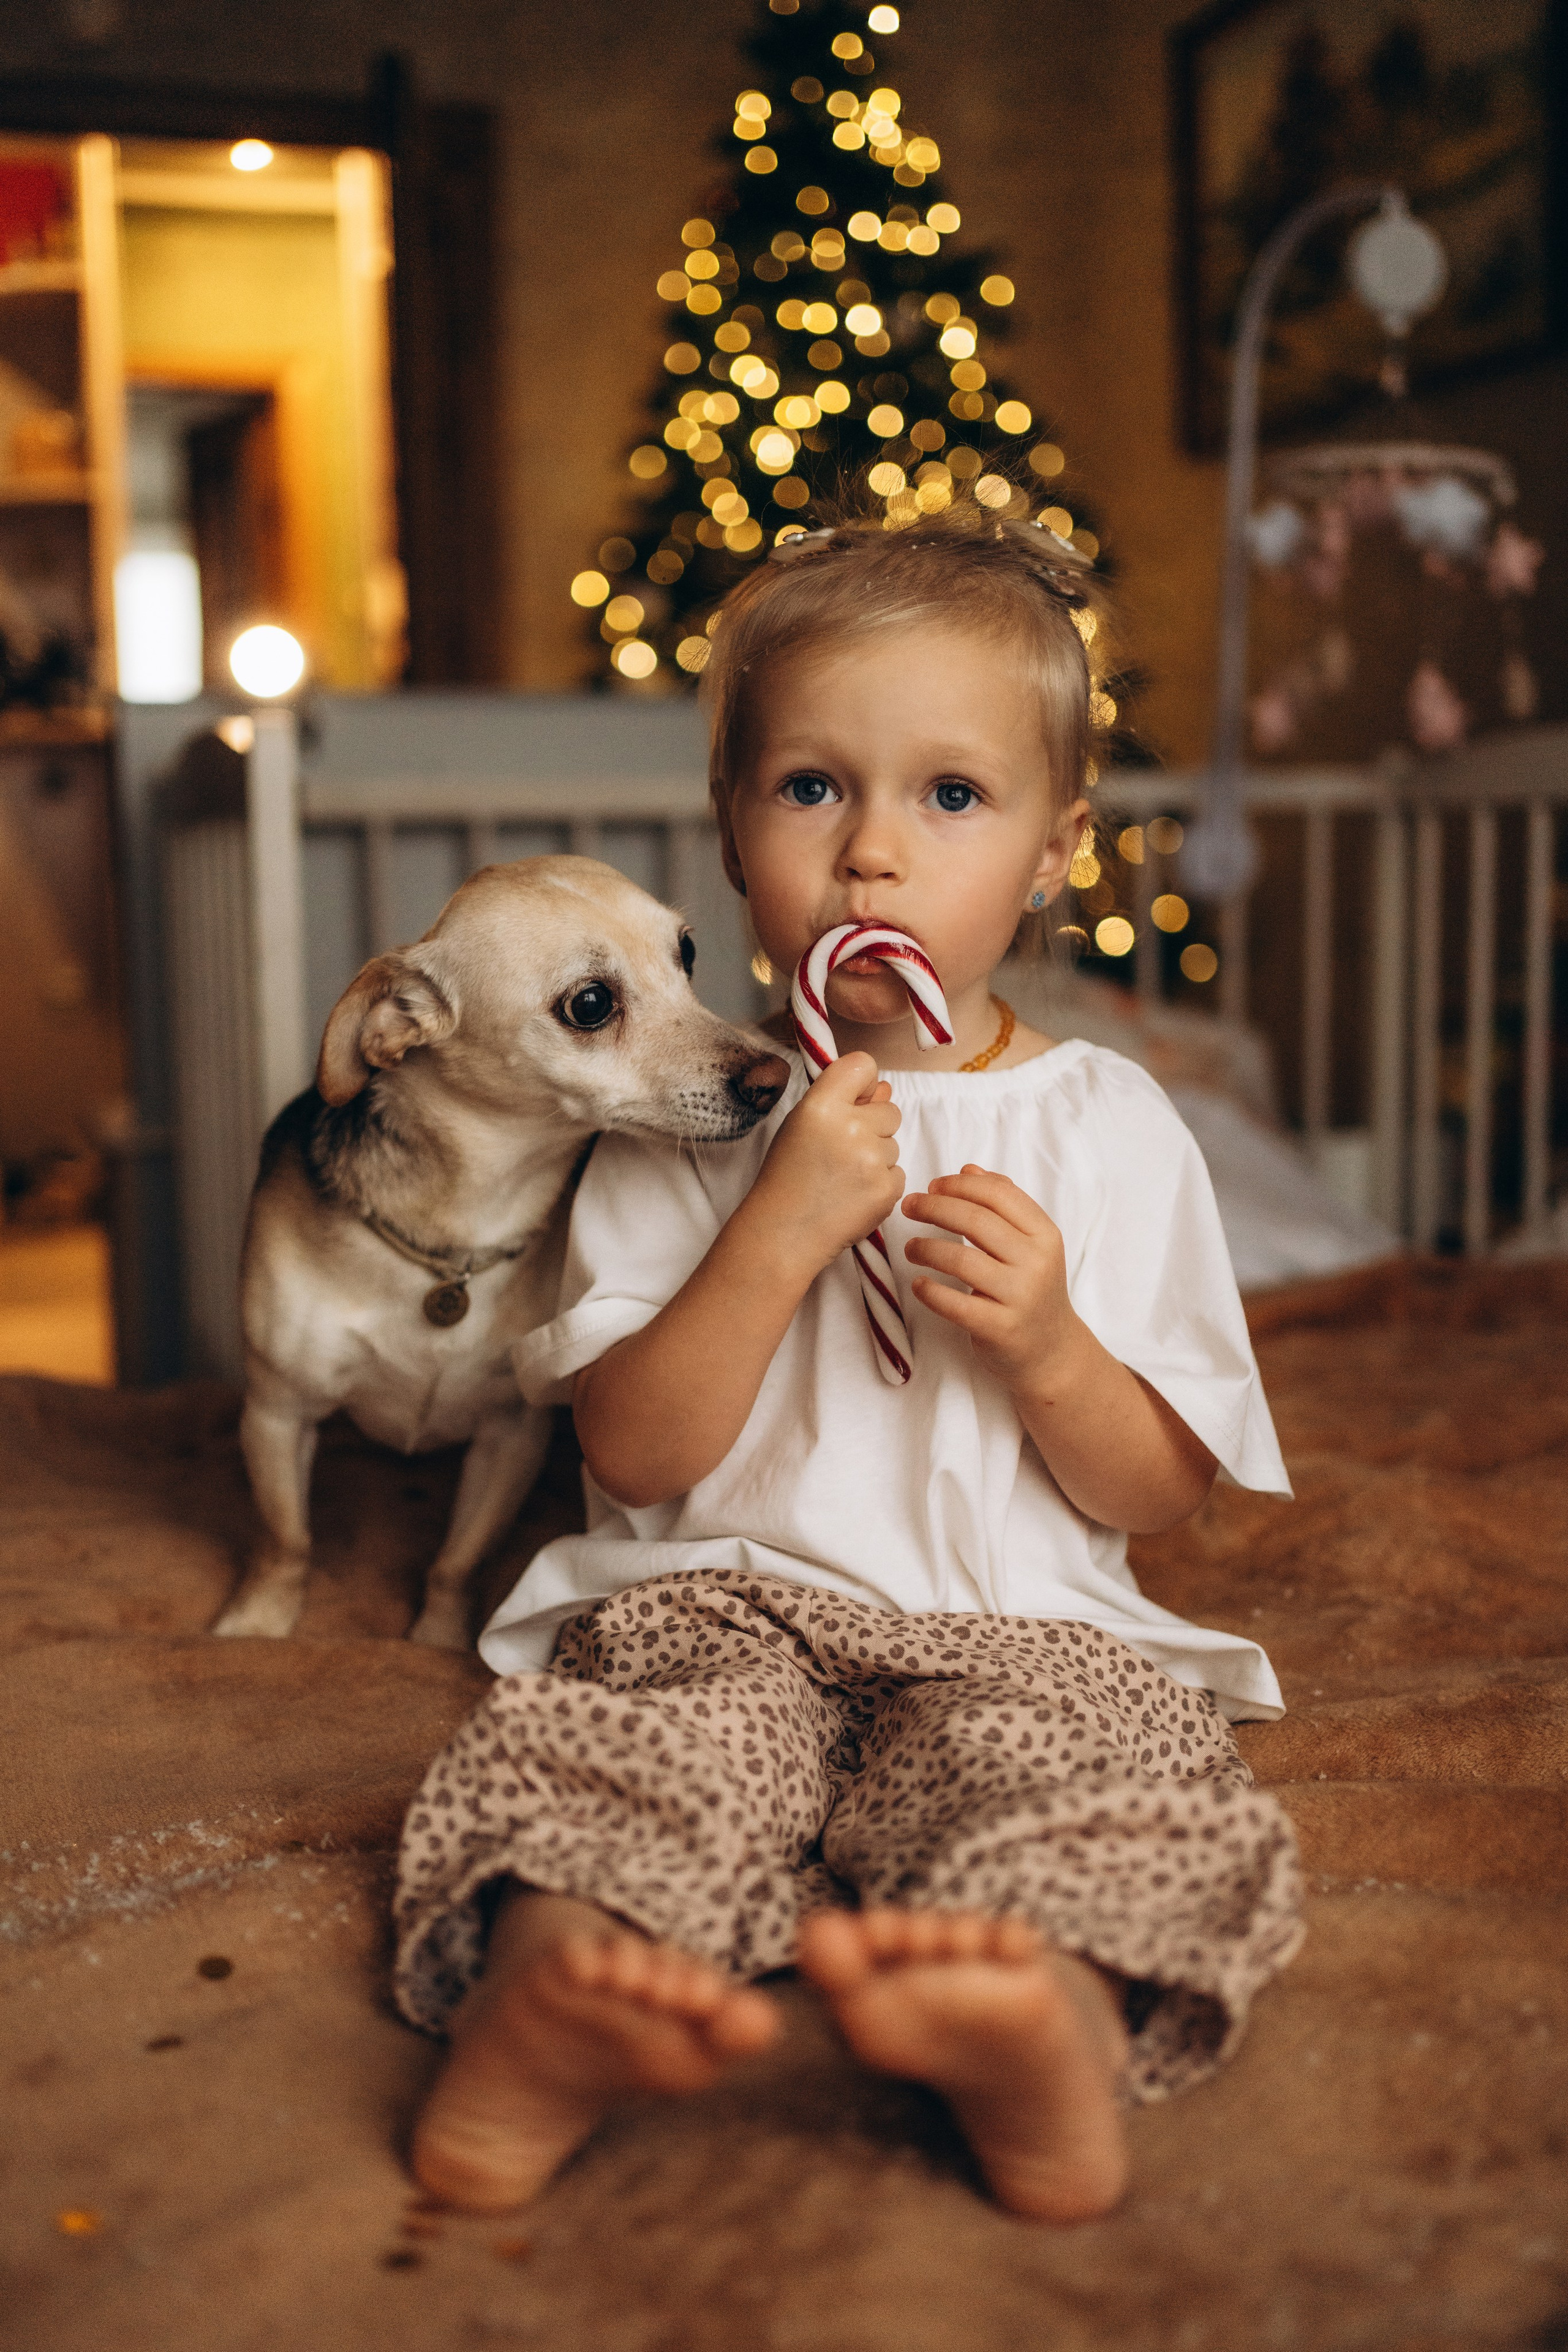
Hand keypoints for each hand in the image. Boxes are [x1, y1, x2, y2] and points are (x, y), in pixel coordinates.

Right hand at [748, 1052, 903, 1275]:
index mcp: (822, 1106)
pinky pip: (898, 1173)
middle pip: (890, 1109)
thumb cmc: (786, 1177)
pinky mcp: (887, 1190)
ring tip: (842, 1178)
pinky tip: (853, 1195)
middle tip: (840, 1152)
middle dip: (873, 1127)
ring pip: (894, 1144)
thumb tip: (884, 1088)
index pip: (864, 1065)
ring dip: (876, 1158)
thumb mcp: (800, 1127)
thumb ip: (842, 1101)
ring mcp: (872, 1160)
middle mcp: (850, 1128)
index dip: (863, 1084)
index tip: (855, 1101)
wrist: (784, 1233)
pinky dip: (880, 1184)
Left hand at [903, 1164, 1076, 1390]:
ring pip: (961, 1259)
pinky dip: (930, 1291)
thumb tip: (969, 1169)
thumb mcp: (1031, 1245)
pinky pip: (954, 1303)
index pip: (999, 1194)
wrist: (1052, 1351)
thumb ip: (1004, 1205)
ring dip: (926, 1248)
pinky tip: (919, 1284)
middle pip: (975, 1221)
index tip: (933, 1186)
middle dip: (934, 1207)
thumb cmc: (1032, 1290)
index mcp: (1045, 1235)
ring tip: (910, 1247)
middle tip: (909, 1206)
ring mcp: (1019, 1297)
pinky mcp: (1000, 1328)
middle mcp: (1036, 1262)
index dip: (960, 1185)